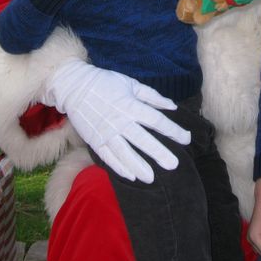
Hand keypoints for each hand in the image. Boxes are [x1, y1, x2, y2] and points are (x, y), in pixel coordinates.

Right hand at [44, 59, 190, 182]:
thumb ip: (152, 96)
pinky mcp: (95, 140)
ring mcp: (106, 132)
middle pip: (143, 140)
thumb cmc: (105, 82)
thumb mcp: (131, 83)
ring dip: (139, 166)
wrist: (74, 86)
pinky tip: (131, 176)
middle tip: (173, 165)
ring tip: (152, 178)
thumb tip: (172, 106)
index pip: (156, 121)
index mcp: (131, 105)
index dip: (173, 130)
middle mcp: (120, 121)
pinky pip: (108, 157)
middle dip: (159, 153)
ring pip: (125, 153)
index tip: (186, 139)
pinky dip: (119, 167)